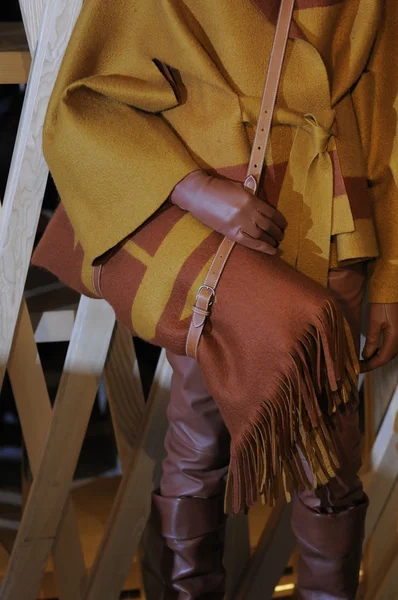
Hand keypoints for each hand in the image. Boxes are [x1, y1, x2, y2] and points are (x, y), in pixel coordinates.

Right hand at [171, 170, 286, 253]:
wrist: (198, 194)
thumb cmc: (218, 188)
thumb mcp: (239, 188)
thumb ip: (252, 196)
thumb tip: (264, 207)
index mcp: (251, 199)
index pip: (271, 212)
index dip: (280, 221)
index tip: (284, 225)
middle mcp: (247, 212)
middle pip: (268, 225)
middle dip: (277, 232)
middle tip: (281, 236)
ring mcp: (239, 223)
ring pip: (261, 235)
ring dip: (271, 240)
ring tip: (276, 244)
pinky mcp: (230, 232)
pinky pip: (250, 242)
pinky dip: (262, 247)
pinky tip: (271, 251)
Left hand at [361, 303, 397, 370]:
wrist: (391, 290)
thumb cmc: (383, 303)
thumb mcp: (374, 321)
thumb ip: (371, 340)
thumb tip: (366, 355)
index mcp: (395, 338)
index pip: (382, 358)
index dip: (370, 365)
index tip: (359, 368)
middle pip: (388, 357)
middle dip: (374, 363)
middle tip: (360, 365)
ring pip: (390, 352)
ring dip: (378, 357)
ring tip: (365, 359)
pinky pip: (392, 345)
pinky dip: (382, 350)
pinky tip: (373, 350)